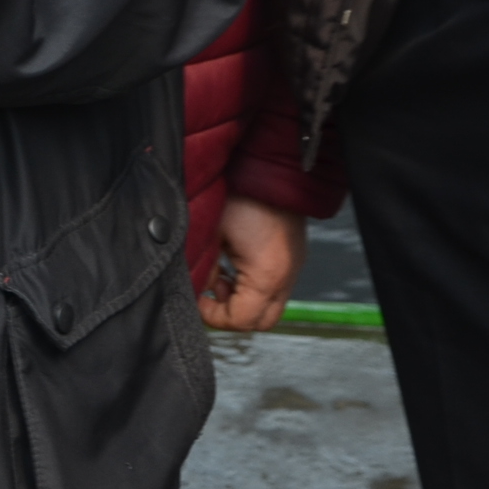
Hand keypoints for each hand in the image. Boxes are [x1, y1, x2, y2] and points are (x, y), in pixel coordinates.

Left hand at [197, 196, 306, 331]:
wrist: (269, 167)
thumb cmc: (241, 193)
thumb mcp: (211, 232)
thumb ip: (201, 267)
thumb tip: (195, 287)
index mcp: (267, 274)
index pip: (242, 319)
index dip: (214, 316)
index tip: (197, 299)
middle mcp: (286, 276)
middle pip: (261, 321)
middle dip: (231, 314)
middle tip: (209, 294)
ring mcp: (293, 267)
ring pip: (269, 305)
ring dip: (241, 299)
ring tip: (220, 275)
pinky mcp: (292, 257)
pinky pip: (274, 287)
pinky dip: (252, 286)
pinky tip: (232, 264)